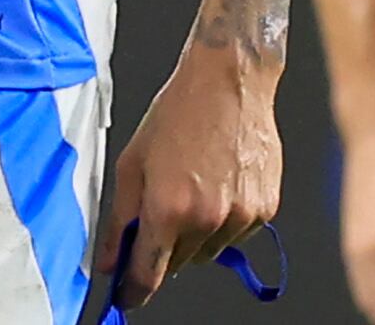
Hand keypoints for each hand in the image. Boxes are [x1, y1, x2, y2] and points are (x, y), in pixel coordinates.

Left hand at [98, 44, 282, 305]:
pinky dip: (223, 223)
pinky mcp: (265, 207)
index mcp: (169, 209)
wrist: (230, 79)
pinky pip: (236, 235)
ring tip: (193, 190)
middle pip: (178, 266)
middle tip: (161, 214)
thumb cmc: (180, 112)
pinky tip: (218, 186)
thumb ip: (118, 220)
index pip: (148, 276)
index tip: (125, 295)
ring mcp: (241, 215)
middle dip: (164, 251)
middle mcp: (208, 219)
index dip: (132, 292)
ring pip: (208, 253)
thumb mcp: (132, 163)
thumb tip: (108, 261)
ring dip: (195, 237)